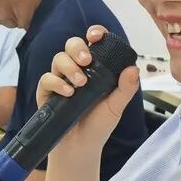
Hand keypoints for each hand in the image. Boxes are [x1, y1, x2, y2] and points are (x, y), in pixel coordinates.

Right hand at [36, 26, 139, 155]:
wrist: (80, 147)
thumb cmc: (99, 125)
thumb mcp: (117, 107)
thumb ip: (125, 88)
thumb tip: (133, 68)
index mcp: (95, 68)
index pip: (94, 43)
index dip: (94, 33)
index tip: (96, 36)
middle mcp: (77, 69)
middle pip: (72, 45)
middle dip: (78, 48)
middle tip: (86, 61)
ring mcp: (60, 79)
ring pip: (59, 58)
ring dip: (69, 67)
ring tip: (80, 84)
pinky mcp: (46, 92)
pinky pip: (47, 78)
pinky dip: (57, 82)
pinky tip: (68, 93)